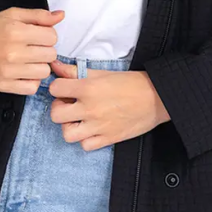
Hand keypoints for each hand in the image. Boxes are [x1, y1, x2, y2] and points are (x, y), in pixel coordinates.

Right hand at [0, 7, 64, 93]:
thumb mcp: (12, 15)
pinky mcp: (4, 86)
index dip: (47, 35)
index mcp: (16, 31)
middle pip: (50, 55)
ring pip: (44, 72)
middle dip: (44, 50)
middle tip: (31, 48)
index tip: (37, 36)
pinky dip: (31, 81)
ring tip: (27, 60)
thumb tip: (61, 15)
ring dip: (39, 66)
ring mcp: (8, 71)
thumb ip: (39, 16)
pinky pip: (32, 88)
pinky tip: (23, 72)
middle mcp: (13, 52)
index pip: (52, 37)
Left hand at [47, 59, 170, 150]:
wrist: (156, 97)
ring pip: (67, 134)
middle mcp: (90, 108)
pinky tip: (91, 129)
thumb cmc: (130, 83)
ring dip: (70, 126)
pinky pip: (85, 145)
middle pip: (56, 114)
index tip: (65, 89)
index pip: (55, 89)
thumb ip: (75, 71)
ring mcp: (98, 126)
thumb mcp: (101, 73)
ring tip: (79, 119)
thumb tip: (55, 65)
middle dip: (59, 108)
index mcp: (88, 88)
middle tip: (70, 104)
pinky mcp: (108, 139)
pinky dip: (85, 139)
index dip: (58, 88)